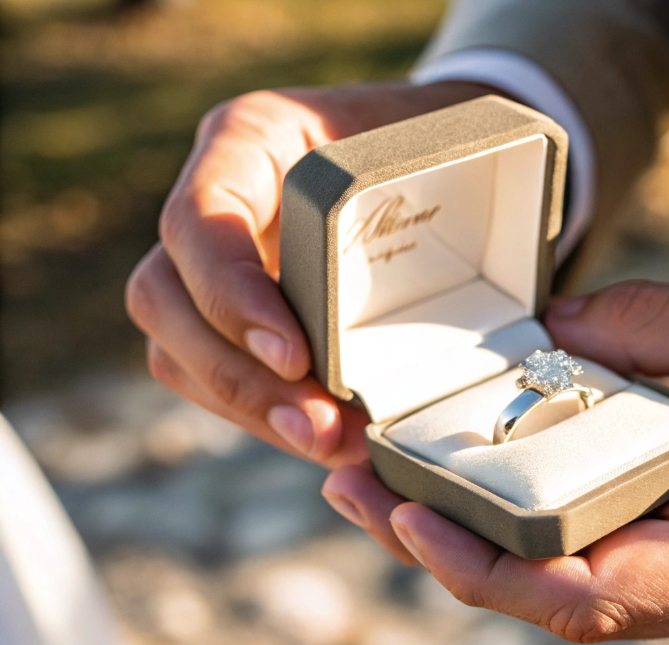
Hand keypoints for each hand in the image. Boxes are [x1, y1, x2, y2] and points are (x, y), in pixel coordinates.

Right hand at [126, 81, 497, 467]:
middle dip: (236, 377)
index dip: (232, 295)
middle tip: (319, 429)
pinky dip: (267, 416)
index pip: (199, 220)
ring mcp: (216, 261)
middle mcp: (216, 198)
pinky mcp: (238, 316)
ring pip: (178, 351)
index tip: (297, 356)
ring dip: (249, 410)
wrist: (445, 156)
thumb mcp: (441, 145)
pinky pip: (217, 377)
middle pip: (164, 298)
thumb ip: (430, 198)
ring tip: (329, 446)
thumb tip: (468, 305)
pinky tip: (328, 440)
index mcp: (251, 139)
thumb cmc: (445, 145)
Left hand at [324, 281, 668, 644]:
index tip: (414, 515)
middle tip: (367, 490)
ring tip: (407, 490)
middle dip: (462, 556)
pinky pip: (629, 576)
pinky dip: (558, 541)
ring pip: (591, 600)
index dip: (495, 566)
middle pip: (572, 606)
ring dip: (499, 552)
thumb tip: (556, 324)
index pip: (602, 594)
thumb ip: (664, 327)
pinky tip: (507, 494)